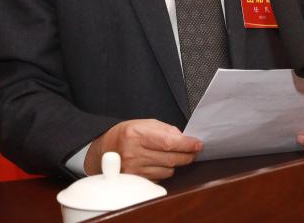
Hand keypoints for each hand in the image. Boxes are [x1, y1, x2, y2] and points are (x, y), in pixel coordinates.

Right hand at [85, 119, 201, 179]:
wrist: (105, 148)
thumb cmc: (126, 134)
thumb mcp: (144, 123)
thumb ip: (166, 130)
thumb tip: (185, 139)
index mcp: (135, 134)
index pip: (168, 142)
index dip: (186, 144)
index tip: (197, 144)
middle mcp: (133, 152)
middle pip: (171, 158)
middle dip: (187, 155)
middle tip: (192, 151)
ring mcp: (133, 168)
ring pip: (168, 170)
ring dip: (173, 163)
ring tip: (166, 154)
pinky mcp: (135, 180)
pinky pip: (160, 178)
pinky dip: (163, 171)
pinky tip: (157, 163)